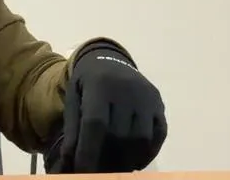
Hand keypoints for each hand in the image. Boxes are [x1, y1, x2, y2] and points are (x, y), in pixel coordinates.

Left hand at [52, 47, 166, 172]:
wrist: (110, 60)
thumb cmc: (87, 84)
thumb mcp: (73, 100)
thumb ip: (72, 132)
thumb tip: (69, 166)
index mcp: (100, 85)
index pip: (95, 124)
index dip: (88, 152)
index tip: (81, 172)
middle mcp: (127, 89)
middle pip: (119, 134)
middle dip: (106, 161)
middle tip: (97, 173)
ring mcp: (147, 97)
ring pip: (141, 138)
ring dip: (127, 160)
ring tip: (115, 169)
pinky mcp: (159, 104)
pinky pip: (159, 135)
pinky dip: (147, 154)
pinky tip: (133, 162)